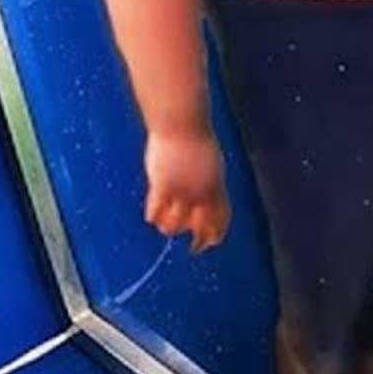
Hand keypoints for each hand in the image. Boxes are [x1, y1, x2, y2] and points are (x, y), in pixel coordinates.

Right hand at [144, 129, 230, 253]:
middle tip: (194, 249)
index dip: (217, 234)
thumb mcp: (211, 163)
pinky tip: (151, 217)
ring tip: (166, 228)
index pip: (221, 218)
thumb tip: (208, 193)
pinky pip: (156, 210)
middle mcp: (201, 193)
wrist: (181, 124)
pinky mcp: (162, 186)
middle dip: (199, 242)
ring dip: (170, 228)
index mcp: (216, 186)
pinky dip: (153, 215)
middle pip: (201, 227)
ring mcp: (181, 191)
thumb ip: (209, 181)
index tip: (212, 242)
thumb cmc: (196, 137)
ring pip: (175, 224)